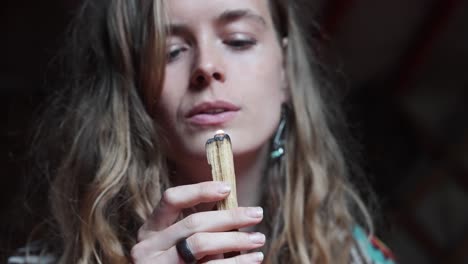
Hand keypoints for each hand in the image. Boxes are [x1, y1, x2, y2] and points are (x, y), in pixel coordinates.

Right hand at [131, 181, 264, 262]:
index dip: (199, 190)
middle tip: (257, 214)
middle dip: (229, 217)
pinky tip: (253, 259)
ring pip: (201, 245)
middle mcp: (148, 247)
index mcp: (150, 229)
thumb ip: (199, 226)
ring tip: (259, 239)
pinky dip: (236, 262)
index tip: (228, 188)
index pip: (171, 199)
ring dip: (236, 239)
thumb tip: (235, 208)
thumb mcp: (179, 243)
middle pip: (193, 223)